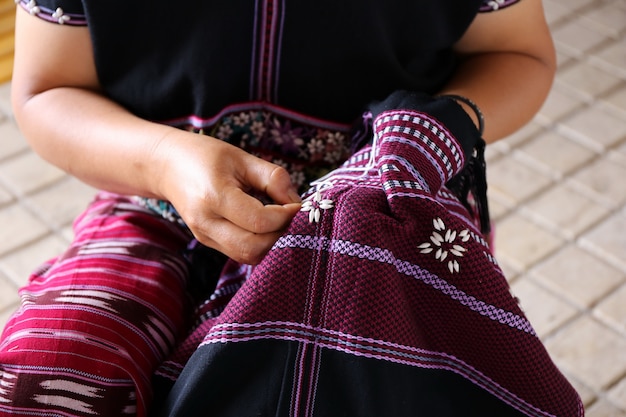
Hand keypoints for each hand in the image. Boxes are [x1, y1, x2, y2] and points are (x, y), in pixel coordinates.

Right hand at [155, 132, 301, 263]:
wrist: (166, 165)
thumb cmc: (205, 156)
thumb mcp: (241, 157)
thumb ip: (272, 178)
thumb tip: (296, 202)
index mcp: (214, 197)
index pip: (259, 221)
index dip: (285, 216)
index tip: (297, 205)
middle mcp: (206, 223)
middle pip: (253, 248)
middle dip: (281, 235)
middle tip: (292, 218)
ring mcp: (204, 236)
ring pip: (247, 256)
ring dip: (271, 244)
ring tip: (280, 222)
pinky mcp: (208, 242)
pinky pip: (240, 253)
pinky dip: (260, 244)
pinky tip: (266, 226)